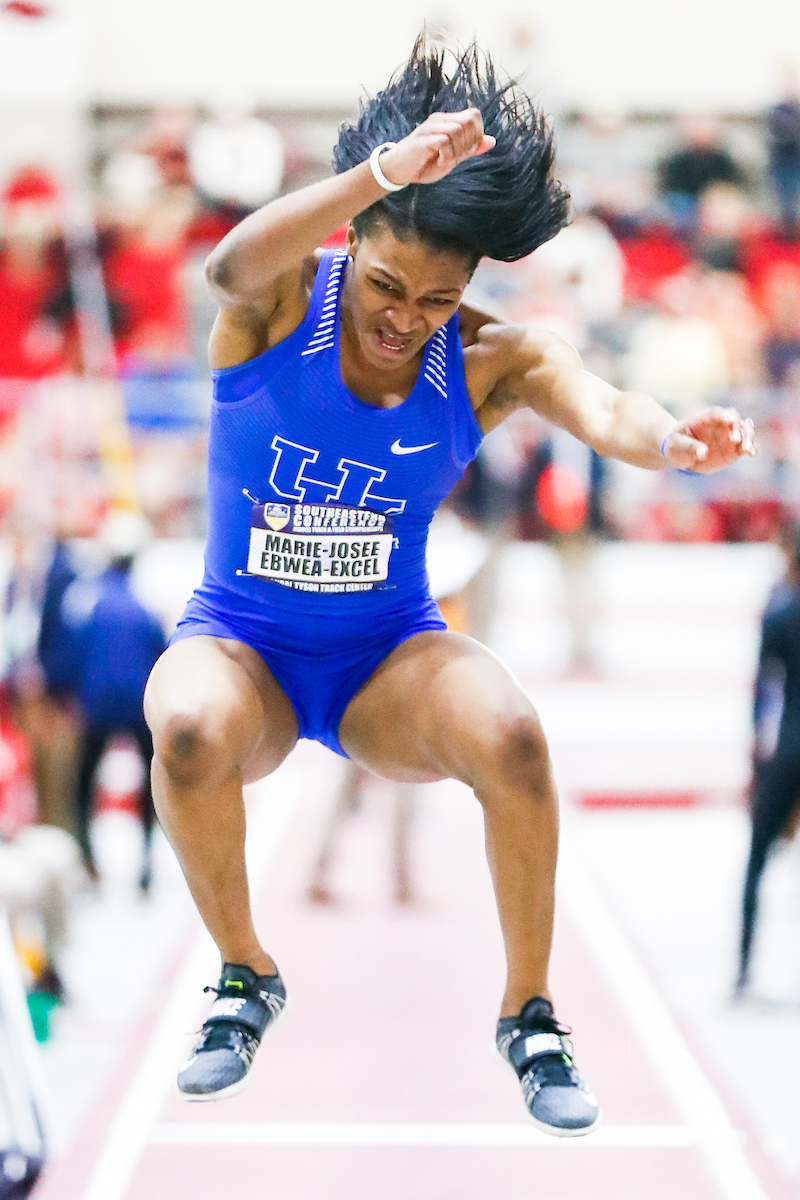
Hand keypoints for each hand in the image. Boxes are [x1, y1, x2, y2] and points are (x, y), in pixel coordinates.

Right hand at [377, 109, 495, 187]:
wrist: (398, 171)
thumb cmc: (425, 163)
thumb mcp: (452, 157)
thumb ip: (471, 149)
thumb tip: (492, 141)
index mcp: (448, 121)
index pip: (474, 116)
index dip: (477, 135)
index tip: (466, 153)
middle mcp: (439, 120)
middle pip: (468, 121)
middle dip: (469, 143)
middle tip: (457, 158)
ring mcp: (429, 128)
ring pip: (457, 130)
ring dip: (457, 151)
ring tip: (445, 161)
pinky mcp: (421, 140)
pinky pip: (444, 141)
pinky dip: (446, 156)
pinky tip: (439, 163)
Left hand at [662, 407, 755, 473]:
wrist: (680, 455)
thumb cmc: (675, 445)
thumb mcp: (676, 445)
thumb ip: (689, 447)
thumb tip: (703, 453)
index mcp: (705, 418)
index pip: (717, 413)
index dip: (725, 415)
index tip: (730, 420)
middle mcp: (720, 424)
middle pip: (735, 419)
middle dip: (738, 427)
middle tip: (736, 440)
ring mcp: (729, 435)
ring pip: (745, 431)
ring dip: (748, 438)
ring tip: (747, 449)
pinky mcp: (734, 449)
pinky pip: (746, 446)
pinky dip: (751, 448)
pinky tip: (752, 453)